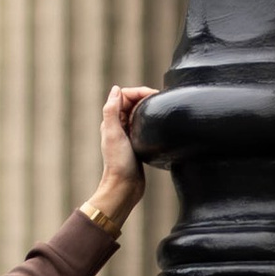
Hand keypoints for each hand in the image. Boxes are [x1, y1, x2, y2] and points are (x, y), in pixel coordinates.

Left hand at [82, 83, 160, 232]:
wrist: (125, 187)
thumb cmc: (119, 162)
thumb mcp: (114, 134)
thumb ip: (111, 111)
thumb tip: (116, 89)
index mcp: (112, 120)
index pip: (125, 96)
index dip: (138, 92)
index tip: (154, 95)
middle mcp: (119, 126)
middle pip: (132, 102)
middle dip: (145, 97)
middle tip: (161, 99)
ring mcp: (129, 135)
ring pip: (139, 113)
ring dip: (149, 107)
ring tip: (163, 108)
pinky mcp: (138, 144)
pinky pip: (145, 126)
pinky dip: (152, 120)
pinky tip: (161, 125)